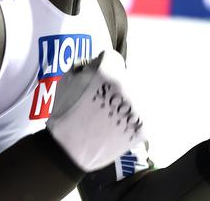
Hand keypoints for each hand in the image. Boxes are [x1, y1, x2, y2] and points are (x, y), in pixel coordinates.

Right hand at [45, 49, 146, 171]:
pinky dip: (133, 117)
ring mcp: (137, 108)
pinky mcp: (144, 126)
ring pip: (138, 94)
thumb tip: (98, 62)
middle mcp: (125, 87)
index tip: (99, 76)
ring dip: (128, 100)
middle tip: (104, 98)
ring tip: (111, 113)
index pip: (114, 58)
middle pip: (128, 76)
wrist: (70, 151)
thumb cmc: (65, 114)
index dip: (104, 65)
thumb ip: (86, 65)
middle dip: (117, 83)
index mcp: (106, 72)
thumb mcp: (67, 80)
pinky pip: (143, 114)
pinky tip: (119, 123)